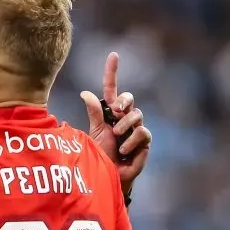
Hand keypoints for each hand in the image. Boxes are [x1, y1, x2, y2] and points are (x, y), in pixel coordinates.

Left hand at [81, 52, 151, 194]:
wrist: (108, 175)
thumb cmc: (100, 154)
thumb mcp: (95, 132)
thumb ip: (94, 112)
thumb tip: (85, 92)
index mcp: (109, 113)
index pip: (112, 89)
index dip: (112, 72)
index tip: (113, 55)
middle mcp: (124, 118)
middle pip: (129, 98)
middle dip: (123, 102)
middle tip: (116, 111)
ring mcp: (136, 128)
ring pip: (136, 115)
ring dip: (125, 126)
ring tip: (117, 138)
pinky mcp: (145, 141)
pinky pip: (142, 132)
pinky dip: (131, 141)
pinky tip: (124, 150)